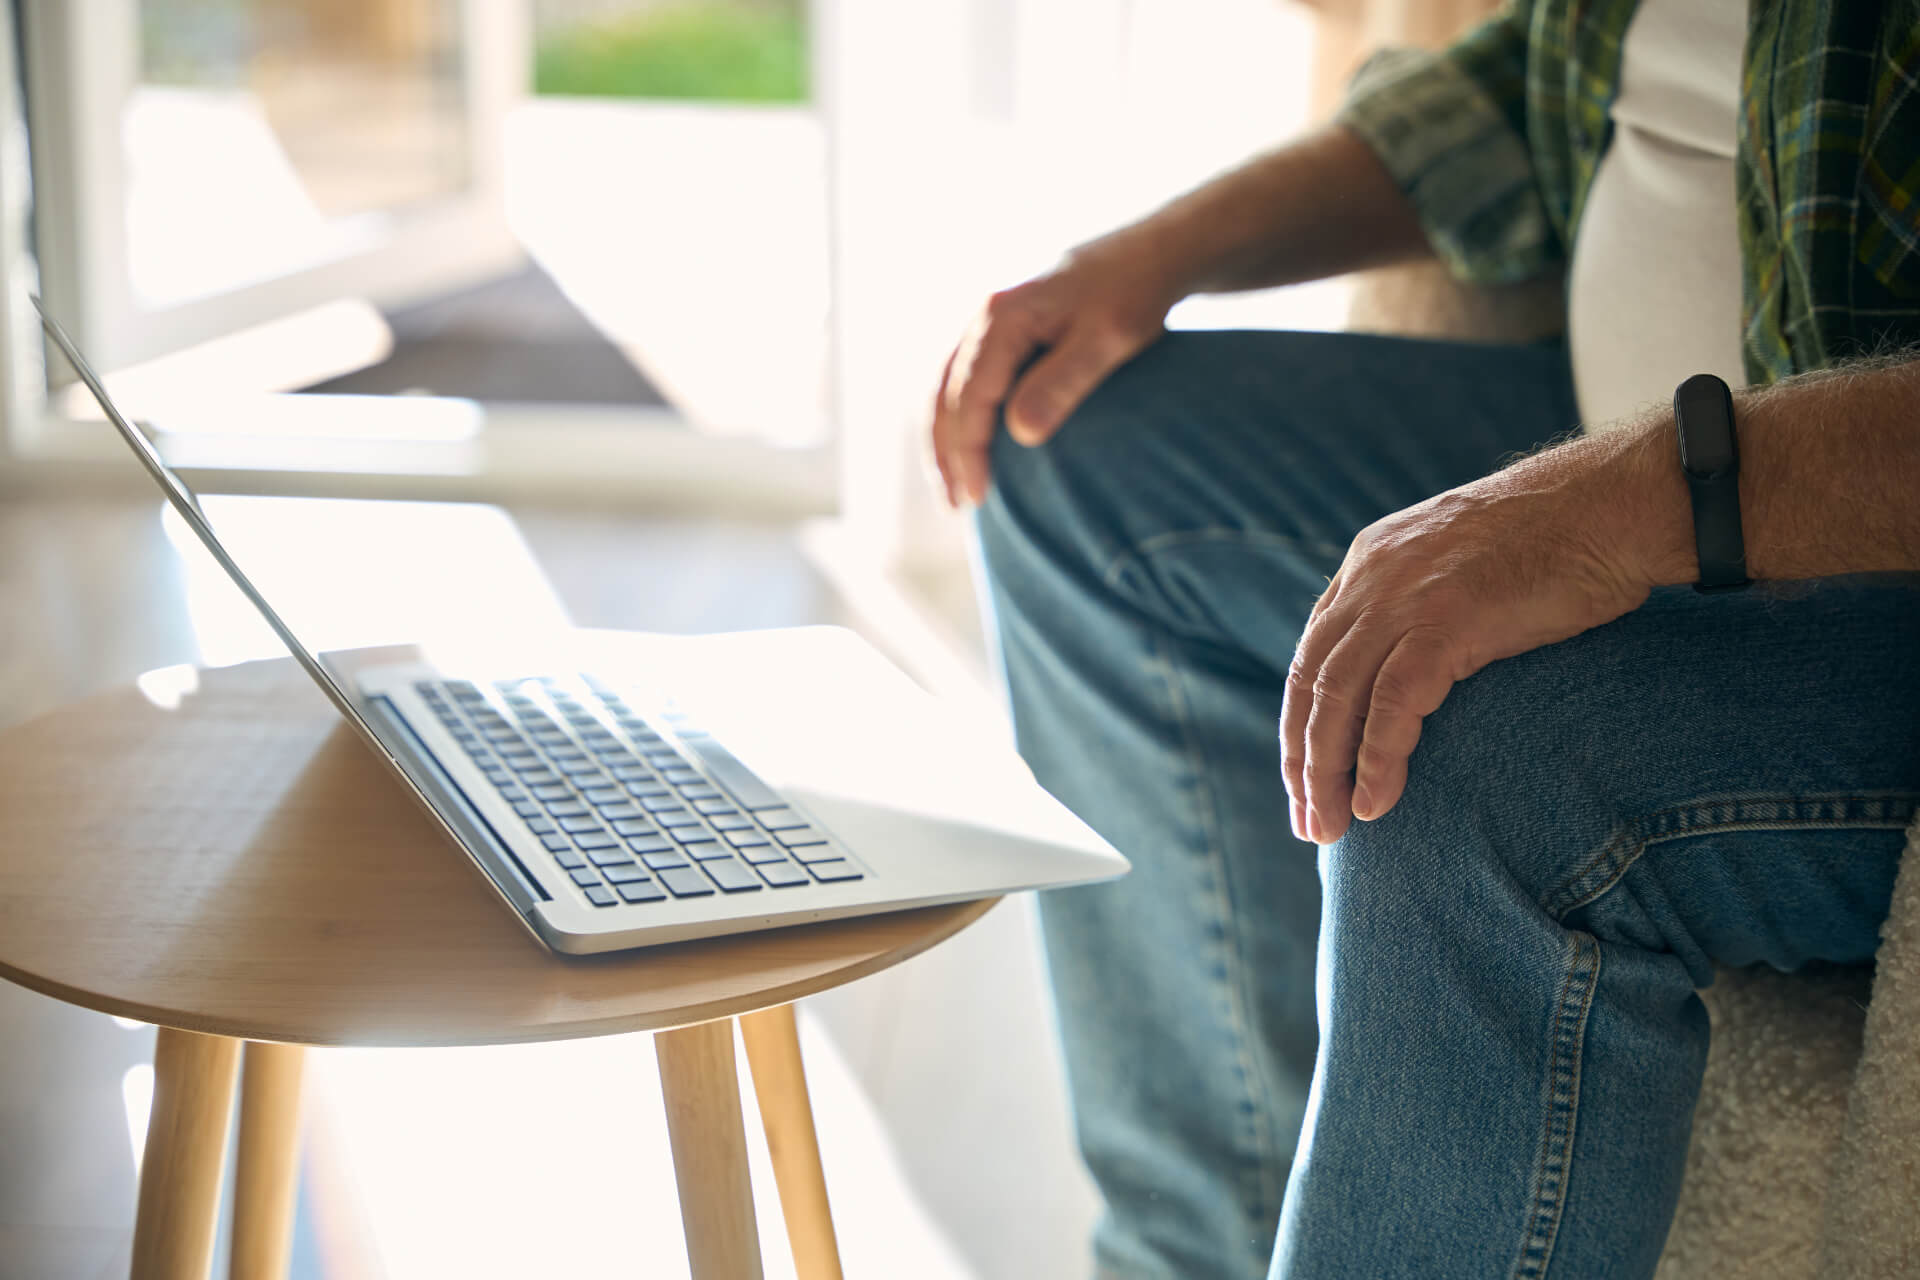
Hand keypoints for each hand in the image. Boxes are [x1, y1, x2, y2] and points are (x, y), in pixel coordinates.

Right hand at [930, 227, 1187, 506]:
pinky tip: (968, 439)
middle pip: (943, 392)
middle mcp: (983, 312)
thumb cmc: (1134, 294)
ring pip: (944, 382)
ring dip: (943, 434)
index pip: (968, 397)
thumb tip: (1020, 434)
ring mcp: (987, 314)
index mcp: (1002, 316)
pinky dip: (956, 410)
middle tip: (956, 505)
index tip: (977, 497)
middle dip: (944, 452)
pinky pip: (960, 371)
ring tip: (953, 481)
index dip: (968, 451)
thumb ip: (1062, 383)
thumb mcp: (1108, 341)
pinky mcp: (1001, 322)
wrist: (1151, 251)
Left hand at [1279, 432, 1673, 843]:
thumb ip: (1421, 607)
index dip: (1301, 722)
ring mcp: (1405, 598)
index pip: (1311, 655)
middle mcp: (1371, 578)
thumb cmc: (1557, 542)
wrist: (1612, 505)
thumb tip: (1410, 673)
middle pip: (1310, 683)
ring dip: (1327, 773)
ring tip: (1331, 828)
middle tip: (1308, 823)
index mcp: (1368, 563)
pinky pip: (1391, 706)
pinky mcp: (1446, 622)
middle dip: (1302, 760)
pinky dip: (1377, 760)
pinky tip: (1376, 803)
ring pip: (1337, 700)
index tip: (1304, 778)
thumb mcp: (1460, 565)